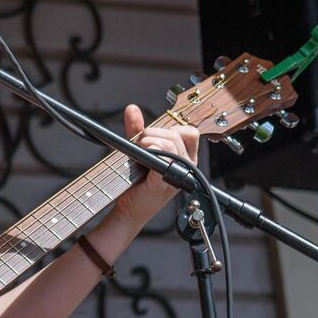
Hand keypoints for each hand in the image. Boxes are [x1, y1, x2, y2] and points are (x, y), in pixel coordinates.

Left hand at [111, 103, 200, 224]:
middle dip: (153, 133)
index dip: (168, 129)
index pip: (189, 131)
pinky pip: (164, 160)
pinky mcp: (164, 183)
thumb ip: (137, 129)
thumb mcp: (139, 151)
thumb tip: (132, 109)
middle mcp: (187, 166)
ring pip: (170, 143)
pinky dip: (153, 152)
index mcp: (186, 158)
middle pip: (177, 134)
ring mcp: (178, 176)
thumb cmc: (137, 182)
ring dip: (149, 141)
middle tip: (140, 144)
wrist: (128, 208)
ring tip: (139, 152)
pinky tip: (144, 157)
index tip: (151, 137)